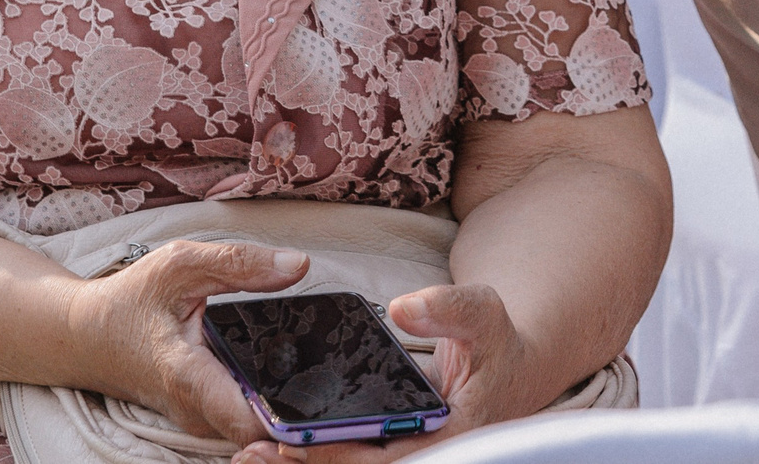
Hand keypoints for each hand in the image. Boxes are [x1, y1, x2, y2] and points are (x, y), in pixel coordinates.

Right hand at [69, 241, 310, 443]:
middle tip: (345, 389)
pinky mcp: (205, 420)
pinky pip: (248, 421)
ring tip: (328, 381)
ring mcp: (201, 421)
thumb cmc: (131, 300)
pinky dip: (273, 405)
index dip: (292, 420)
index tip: (328, 402)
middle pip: (264, 433)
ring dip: (291, 411)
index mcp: (189, 376)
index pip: (249, 422)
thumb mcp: (180, 264)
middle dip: (303, 415)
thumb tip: (299, 265)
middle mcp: (197, 412)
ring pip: (258, 431)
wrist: (87, 338)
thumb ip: (240, 263)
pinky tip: (296, 380)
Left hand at [233, 284, 533, 463]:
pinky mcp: (391, 445)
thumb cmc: (497, 340)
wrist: (509, 365)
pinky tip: (275, 443)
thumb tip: (403, 309)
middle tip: (253, 453)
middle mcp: (428, 451)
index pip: (391, 457)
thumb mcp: (483, 312)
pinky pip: (352, 455)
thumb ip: (448, 308)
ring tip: (249, 455)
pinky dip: (316, 452)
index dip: (342, 455)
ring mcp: (408, 451)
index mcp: (452, 433)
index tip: (295, 445)